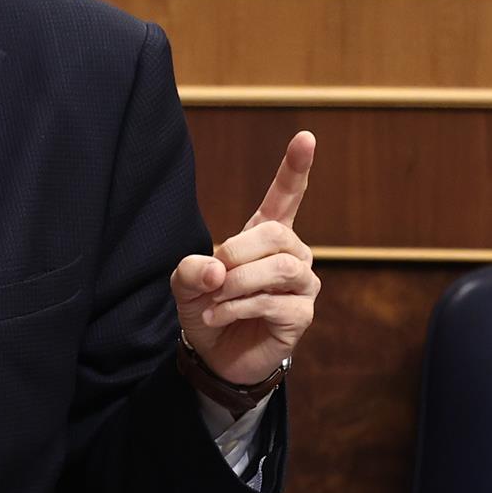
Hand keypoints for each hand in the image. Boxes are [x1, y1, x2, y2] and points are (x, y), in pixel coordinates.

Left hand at [170, 131, 318, 383]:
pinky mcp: (301, 316)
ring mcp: (301, 286)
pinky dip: (237, 308)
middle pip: (278, 233)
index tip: (306, 137)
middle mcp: (292, 255)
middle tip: (214, 273)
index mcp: (265, 236)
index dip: (295, 168)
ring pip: (281, 269)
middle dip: (238, 250)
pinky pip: (274, 304)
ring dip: (239, 283)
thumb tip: (219, 270)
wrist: (214, 355)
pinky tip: (217, 316)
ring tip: (214, 298)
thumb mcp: (185, 282)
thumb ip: (192, 267)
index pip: (286, 196)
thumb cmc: (207, 307)